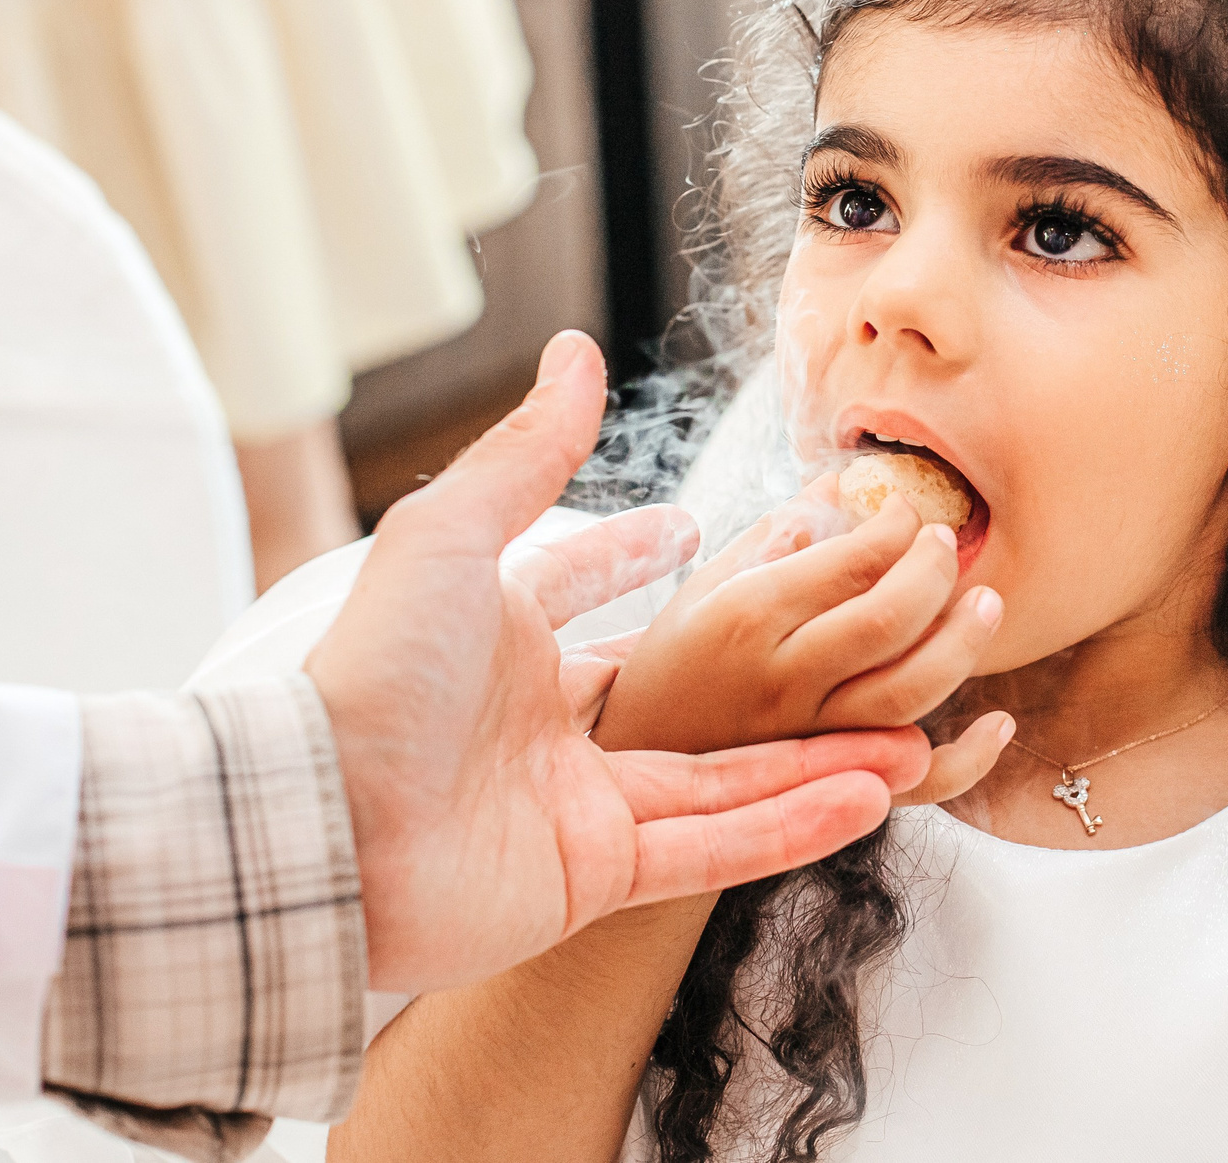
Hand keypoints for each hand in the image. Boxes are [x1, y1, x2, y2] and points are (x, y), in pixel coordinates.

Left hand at [304, 331, 932, 991]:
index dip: (633, 560)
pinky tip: (868, 791)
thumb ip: (528, 449)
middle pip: (685, 696)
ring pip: (720, 779)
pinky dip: (789, 825)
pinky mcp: (590, 879)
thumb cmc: (370, 671)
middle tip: (856, 637)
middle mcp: (544, 727)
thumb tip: (576, 348)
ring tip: (909, 731)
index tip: (689, 529)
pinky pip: (709, 848)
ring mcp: (572, 808)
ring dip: (815, 758)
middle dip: (771, 674)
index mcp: (502, 645)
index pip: (588, 594)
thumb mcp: (450, 534)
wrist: (318, 826)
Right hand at [592, 476, 1011, 797]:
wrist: (639, 752)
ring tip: (986, 603)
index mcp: (749, 616)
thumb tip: (848, 479)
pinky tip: (997, 723)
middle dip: (935, 571)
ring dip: (963, 647)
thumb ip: (784, 530)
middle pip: (888, 620)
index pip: (851, 560)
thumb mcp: (715, 581)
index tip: (906, 509)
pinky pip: (916, 785)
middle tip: (947, 543)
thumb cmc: (681, 656)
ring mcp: (810, 740)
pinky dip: (967, 761)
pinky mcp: (832, 787)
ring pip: (909, 695)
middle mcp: (782, 680)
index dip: (897, 525)